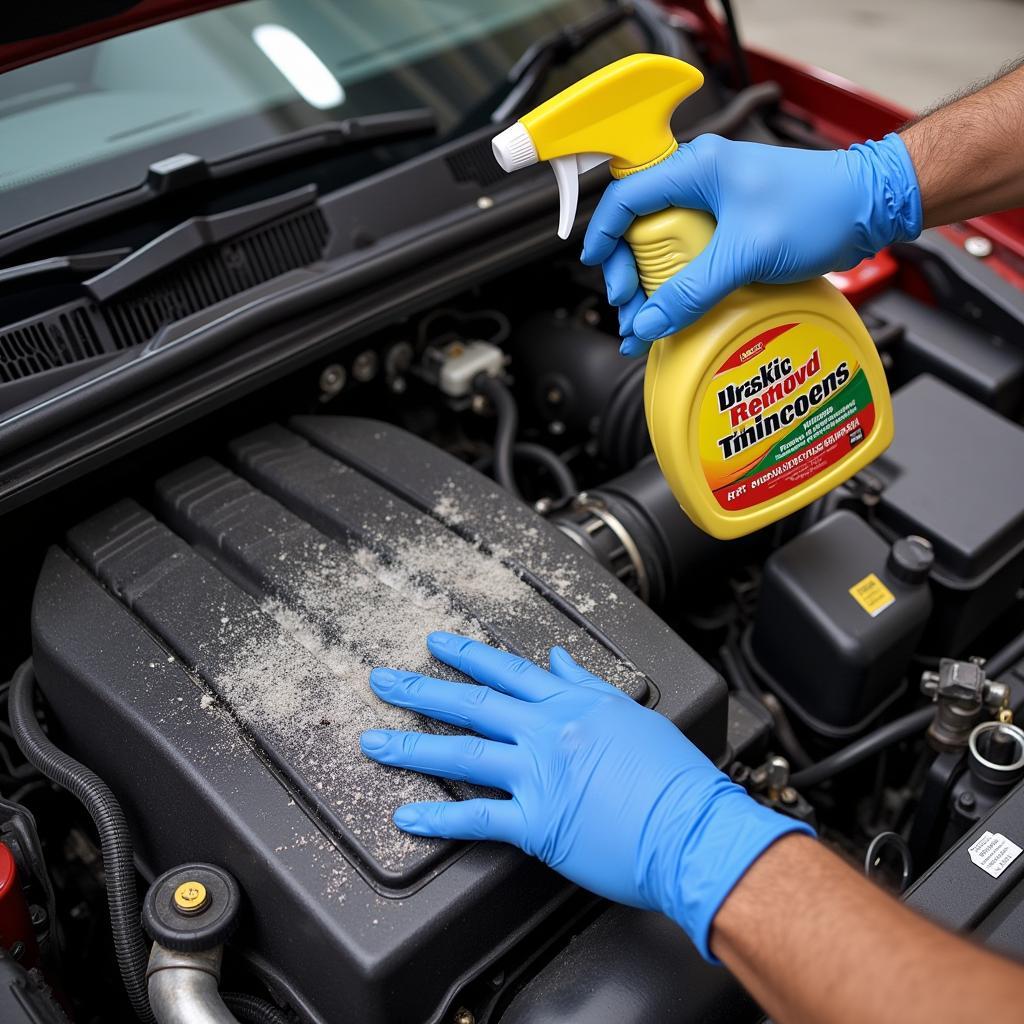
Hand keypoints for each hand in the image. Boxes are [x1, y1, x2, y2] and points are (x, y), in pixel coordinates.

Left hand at [360, 633, 811, 957]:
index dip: (467, 655)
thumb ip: (588, 686)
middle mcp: (548, 733)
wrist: (696, 828)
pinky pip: (478, 818)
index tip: (437, 643)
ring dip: (413, 746)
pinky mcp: (538, 824)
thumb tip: (559, 661)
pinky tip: (408, 816)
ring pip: (462, 754)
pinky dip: (439, 818)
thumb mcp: (633, 714)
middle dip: (421, 688)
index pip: (507, 670)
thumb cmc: (675, 777)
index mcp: (571, 705)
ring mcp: (539, 776)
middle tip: (383, 680)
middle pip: (472, 704)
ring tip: (375, 742)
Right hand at [581, 132, 921, 355]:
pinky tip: (676, 313)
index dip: (604, 233)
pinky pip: (693, 258)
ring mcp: (717, 206)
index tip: (596, 266)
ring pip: (665, 247)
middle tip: (630, 306)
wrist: (870, 208)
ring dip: (653, 286)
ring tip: (648, 321)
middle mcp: (701, 183)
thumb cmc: (820, 206)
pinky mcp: (734, 230)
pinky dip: (681, 286)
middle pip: (640, 229)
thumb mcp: (747, 252)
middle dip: (629, 272)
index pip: (627, 197)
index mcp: (696, 169)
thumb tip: (651, 322)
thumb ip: (694, 290)